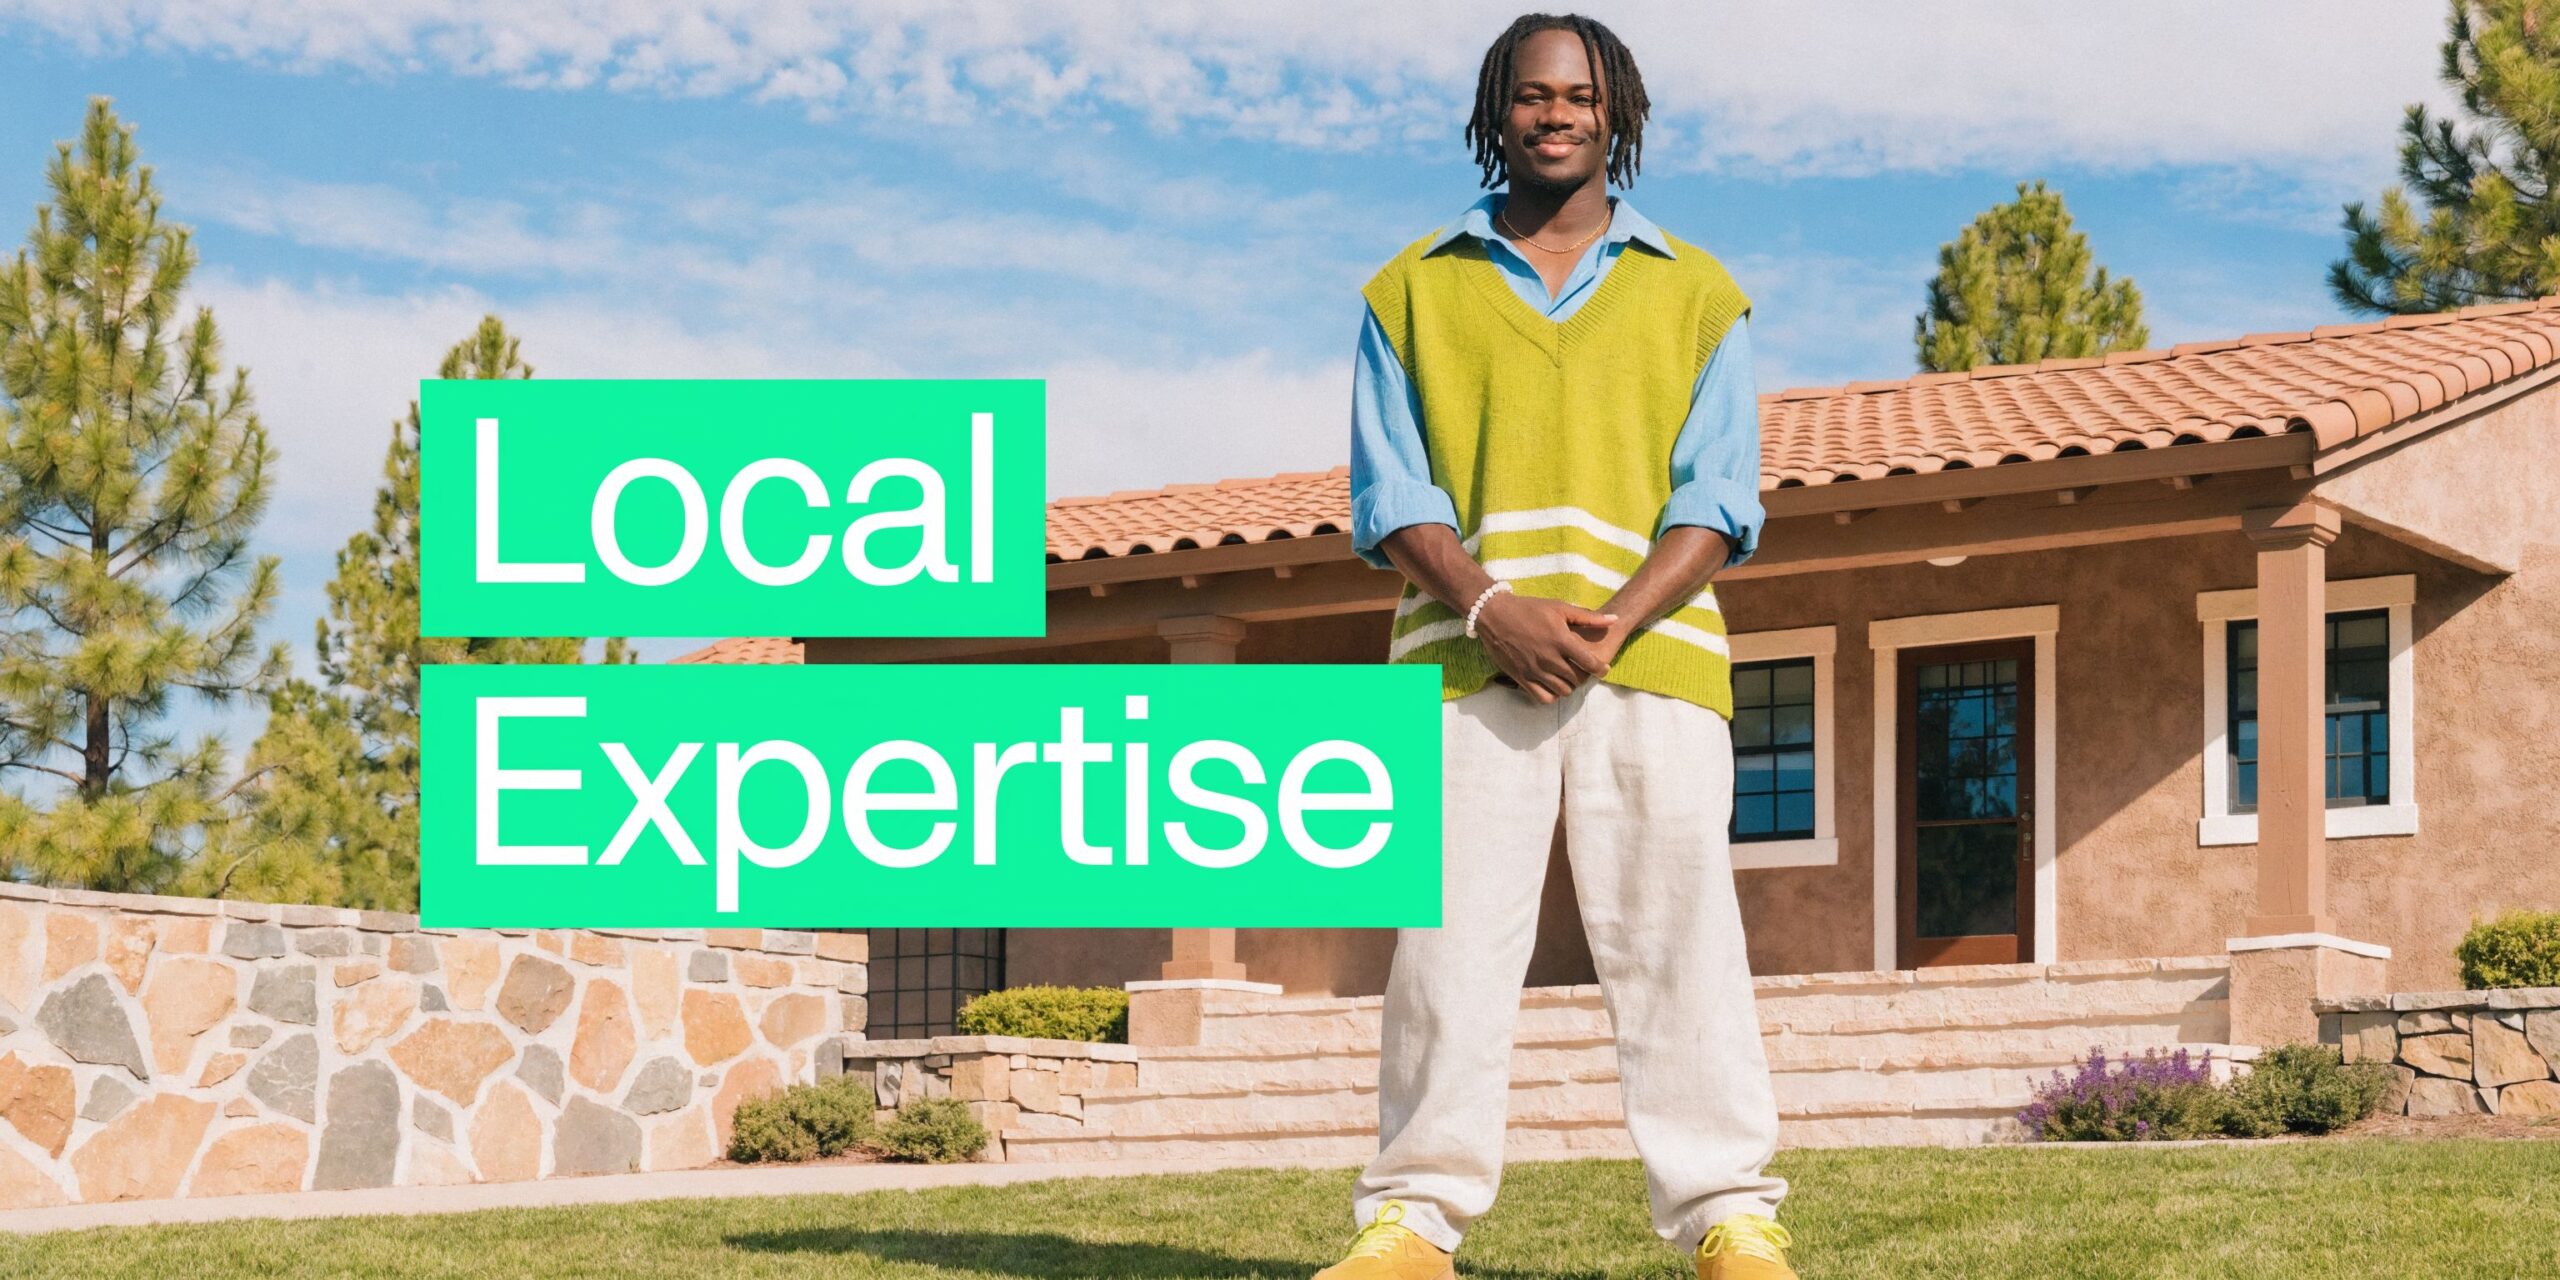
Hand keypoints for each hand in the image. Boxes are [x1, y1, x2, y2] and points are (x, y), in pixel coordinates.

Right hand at [1475, 592, 1615, 703]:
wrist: (1494, 615)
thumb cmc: (1529, 609)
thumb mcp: (1560, 608)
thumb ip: (1589, 617)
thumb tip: (1614, 620)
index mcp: (1560, 640)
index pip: (1589, 663)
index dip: (1600, 669)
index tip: (1602, 669)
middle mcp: (1549, 658)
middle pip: (1576, 680)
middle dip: (1583, 676)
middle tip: (1581, 670)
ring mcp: (1534, 670)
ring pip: (1562, 691)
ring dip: (1568, 686)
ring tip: (1566, 676)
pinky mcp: (1521, 678)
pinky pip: (1542, 698)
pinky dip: (1551, 695)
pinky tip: (1551, 684)